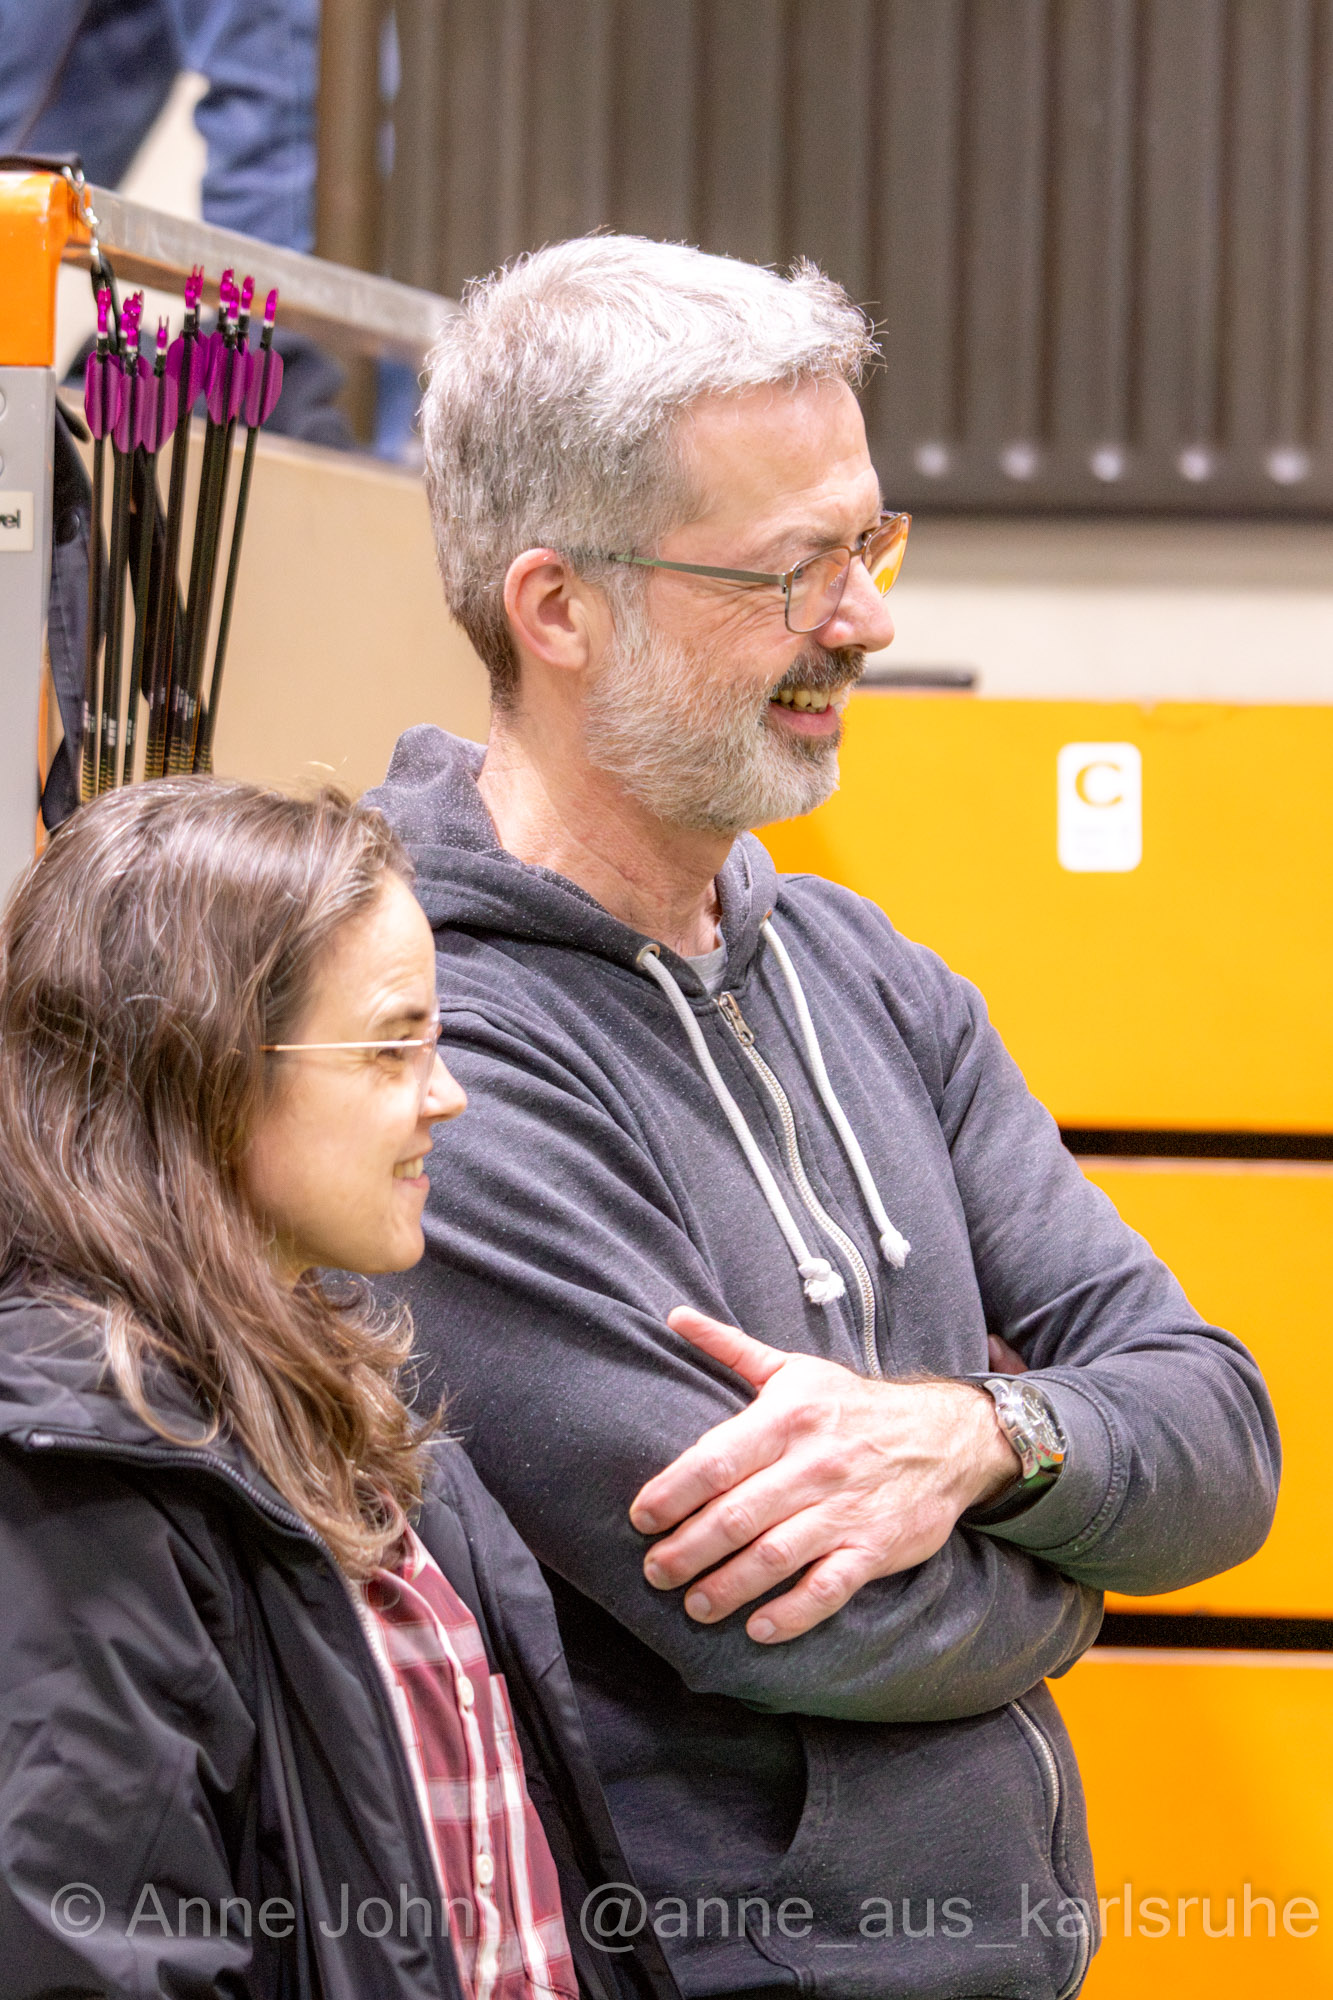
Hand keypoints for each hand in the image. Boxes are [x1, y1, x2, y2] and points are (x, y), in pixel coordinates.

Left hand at [629, 1307, 1021, 1644]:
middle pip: (737, 1514)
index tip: (640, 1518)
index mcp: (788, 1417)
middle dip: (689, 1548)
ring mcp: (845, 1509)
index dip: (673, 1491)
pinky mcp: (874, 1547)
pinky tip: (759, 1629)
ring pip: (775, 1555)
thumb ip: (731, 1348)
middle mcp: (814, 1463)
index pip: (717, 1458)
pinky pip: (828, 1587)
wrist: (946, 1436)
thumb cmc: (854, 1405)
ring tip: (695, 1604)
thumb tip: (675, 1316)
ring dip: (729, 1585)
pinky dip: (793, 1612)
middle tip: (655, 1572)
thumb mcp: (795, 1370)